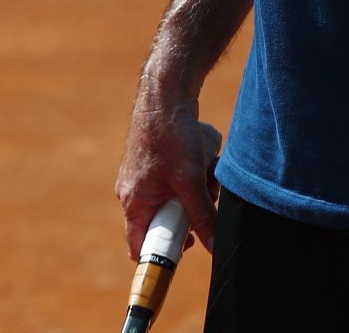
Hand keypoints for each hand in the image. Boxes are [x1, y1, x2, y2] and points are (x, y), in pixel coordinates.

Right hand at [119, 100, 222, 258]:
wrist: (164, 93)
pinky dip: (193, 179)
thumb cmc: (169, 133)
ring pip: (175, 202)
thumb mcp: (190, 179)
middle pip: (165, 223)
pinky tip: (204, 162)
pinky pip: (177, 185)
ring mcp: (145, 178)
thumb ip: (203, 215)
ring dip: (197, 195)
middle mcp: (134, 193)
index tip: (189, 249)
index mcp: (134, 201)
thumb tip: (215, 247)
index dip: (162, 255)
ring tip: (208, 174)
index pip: (140, 246)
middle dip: (191, 216)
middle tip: (207, 200)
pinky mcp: (157, 165)